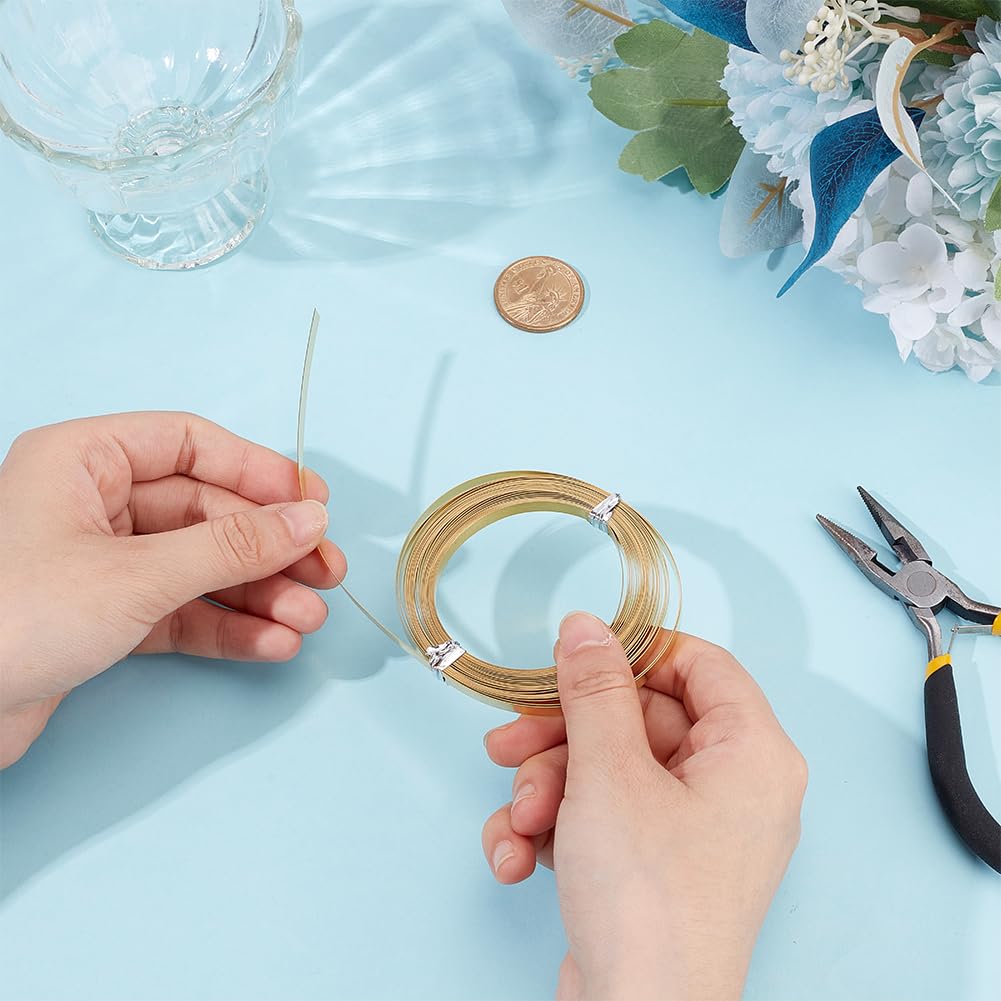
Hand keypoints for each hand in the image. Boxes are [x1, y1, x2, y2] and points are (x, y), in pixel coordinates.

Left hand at [0, 412, 345, 768]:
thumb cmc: (15, 620)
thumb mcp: (138, 575)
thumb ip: (231, 546)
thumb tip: (309, 519)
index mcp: (84, 461)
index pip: (191, 445)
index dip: (258, 471)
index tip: (314, 502)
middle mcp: (93, 504)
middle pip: (206, 512)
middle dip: (268, 549)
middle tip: (325, 574)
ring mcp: (101, 563)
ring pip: (200, 566)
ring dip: (258, 594)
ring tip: (309, 619)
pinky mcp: (105, 617)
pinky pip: (182, 611)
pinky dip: (228, 627)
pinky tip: (273, 642)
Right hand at [482, 613, 806, 1000]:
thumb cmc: (644, 898)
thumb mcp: (609, 772)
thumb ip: (595, 689)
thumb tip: (585, 624)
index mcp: (751, 754)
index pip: (699, 666)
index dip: (634, 654)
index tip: (575, 660)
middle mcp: (731, 788)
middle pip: (637, 721)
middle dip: (562, 738)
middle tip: (507, 744)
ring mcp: (692, 832)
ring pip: (608, 771)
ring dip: (546, 790)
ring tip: (516, 822)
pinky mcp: (653, 869)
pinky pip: (602, 819)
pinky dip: (555, 831)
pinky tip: (514, 858)